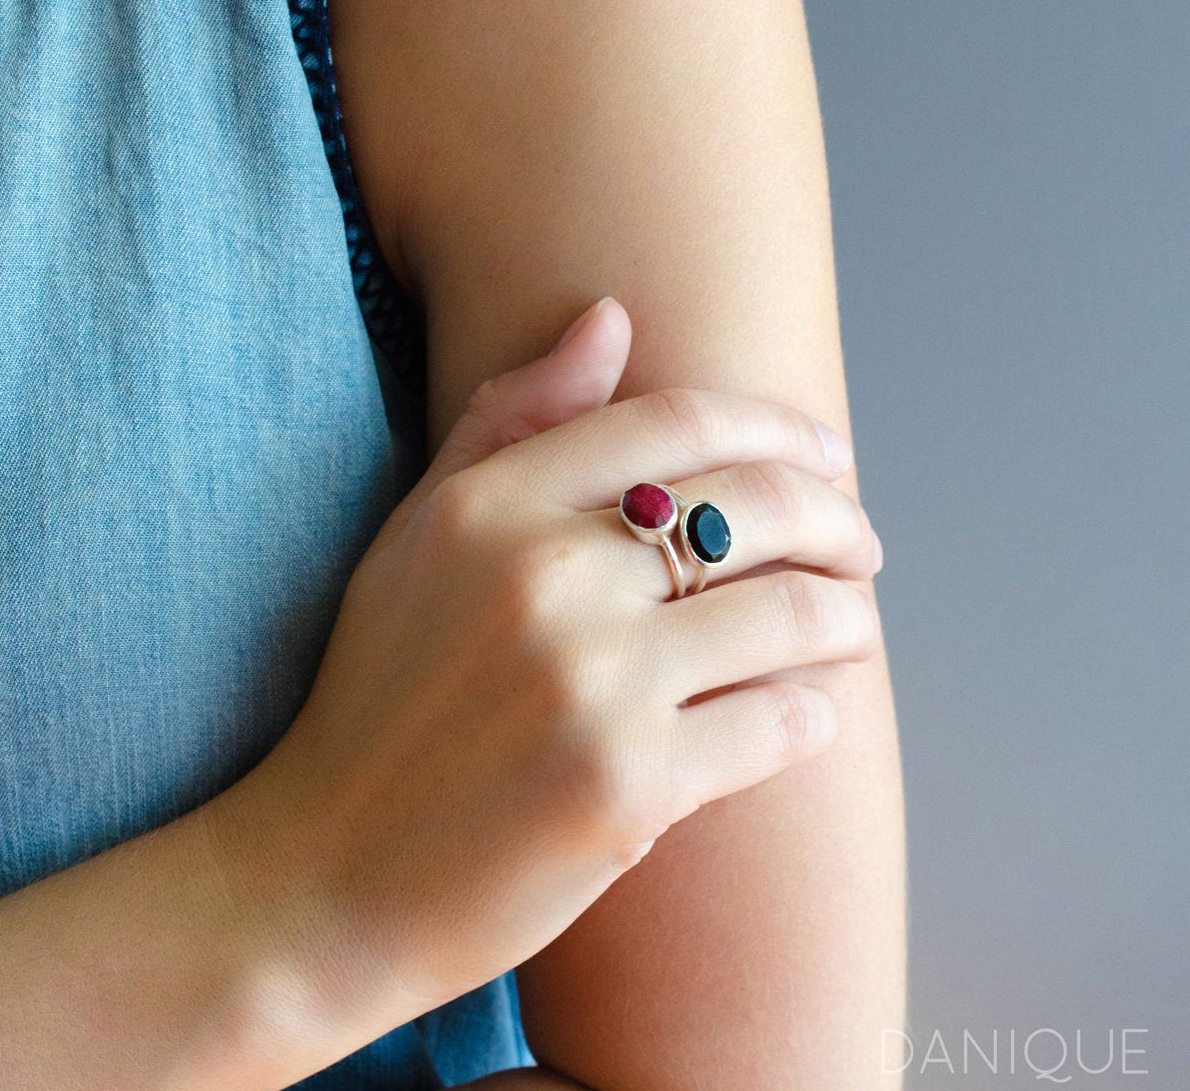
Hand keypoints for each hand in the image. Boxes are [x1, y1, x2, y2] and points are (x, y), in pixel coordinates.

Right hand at [212, 296, 881, 1061]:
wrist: (329, 874)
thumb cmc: (381, 696)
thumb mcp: (419, 538)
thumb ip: (510, 419)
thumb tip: (612, 316)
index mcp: (489, 505)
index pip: (681, 422)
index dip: (780, 426)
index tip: (826, 455)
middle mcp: (543, 578)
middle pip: (758, 503)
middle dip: (840, 518)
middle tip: (862, 545)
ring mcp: (590, 685)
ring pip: (790, 612)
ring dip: (848, 615)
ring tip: (851, 623)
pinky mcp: (628, 790)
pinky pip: (779, 722)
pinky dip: (816, 709)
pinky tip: (811, 706)